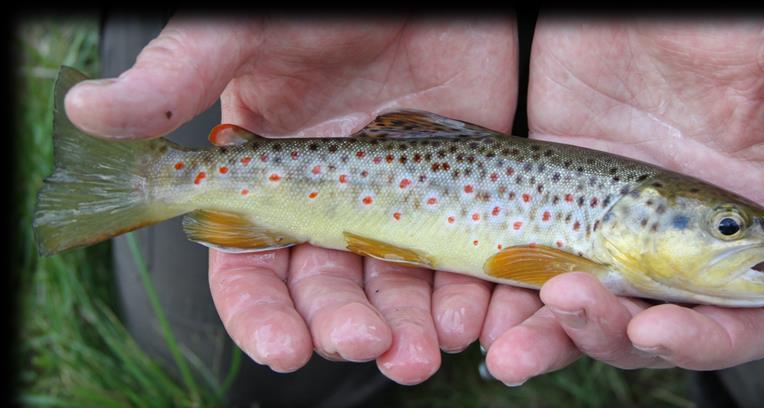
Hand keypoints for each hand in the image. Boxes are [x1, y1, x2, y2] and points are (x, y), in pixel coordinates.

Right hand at [65, 15, 517, 383]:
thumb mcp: (246, 28)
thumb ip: (179, 75)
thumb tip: (89, 112)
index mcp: (269, 171)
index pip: (250, 262)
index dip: (261, 312)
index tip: (282, 348)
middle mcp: (332, 194)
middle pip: (329, 285)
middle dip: (342, 323)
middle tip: (363, 344)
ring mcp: (399, 193)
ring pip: (396, 284)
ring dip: (406, 326)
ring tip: (422, 351)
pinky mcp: (458, 184)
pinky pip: (458, 253)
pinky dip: (463, 291)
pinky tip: (470, 315)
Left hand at [480, 19, 763, 383]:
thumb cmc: (734, 4)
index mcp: (749, 213)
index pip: (745, 315)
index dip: (708, 339)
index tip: (658, 329)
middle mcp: (680, 227)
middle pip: (650, 321)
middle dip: (609, 335)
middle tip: (570, 308)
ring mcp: (613, 210)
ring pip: (584, 303)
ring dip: (547, 336)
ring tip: (507, 348)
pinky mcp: (557, 183)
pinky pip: (529, 256)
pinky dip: (508, 293)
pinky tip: (482, 306)